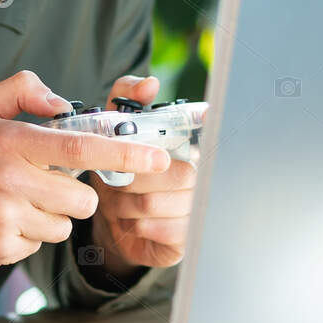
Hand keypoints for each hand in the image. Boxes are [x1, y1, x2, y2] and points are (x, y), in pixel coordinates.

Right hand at [0, 70, 169, 277]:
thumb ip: (20, 91)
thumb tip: (62, 102)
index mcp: (11, 142)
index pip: (79, 147)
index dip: (123, 152)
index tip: (156, 156)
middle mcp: (11, 179)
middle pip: (80, 198)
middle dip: (72, 197)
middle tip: (41, 187)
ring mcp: (6, 217)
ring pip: (63, 226)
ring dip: (47, 219)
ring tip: (12, 206)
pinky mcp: (0, 248)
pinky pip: (37, 246)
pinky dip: (24, 238)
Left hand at [86, 75, 196, 280]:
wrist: (116, 224)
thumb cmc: (119, 172)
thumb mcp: (114, 129)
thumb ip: (126, 97)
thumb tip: (151, 84)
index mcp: (189, 148)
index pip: (207, 138)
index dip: (194, 140)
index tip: (165, 149)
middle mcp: (203, 177)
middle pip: (174, 176)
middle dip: (132, 181)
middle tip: (115, 184)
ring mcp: (201, 209)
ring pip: (158, 204)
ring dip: (127, 205)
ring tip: (119, 204)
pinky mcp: (191, 238)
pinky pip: (165, 231)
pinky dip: (139, 227)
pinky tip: (132, 223)